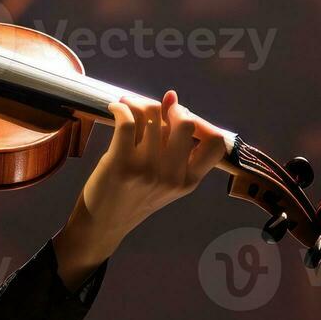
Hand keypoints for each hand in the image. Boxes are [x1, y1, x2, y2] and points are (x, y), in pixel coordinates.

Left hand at [55, 91, 229, 283]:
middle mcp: (171, 176)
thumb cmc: (135, 197)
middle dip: (171, 108)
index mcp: (188, 181)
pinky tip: (117, 109)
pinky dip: (122, 107)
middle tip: (156, 109)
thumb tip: (171, 96)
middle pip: (185, 122)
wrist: (104, 224)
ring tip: (128, 105)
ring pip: (153, 116)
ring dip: (138, 103)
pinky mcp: (120, 162)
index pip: (216, 144)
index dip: (202, 123)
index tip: (183, 119)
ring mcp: (147, 169)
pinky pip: (127, 120)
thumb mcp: (165, 180)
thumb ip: (172, 144)